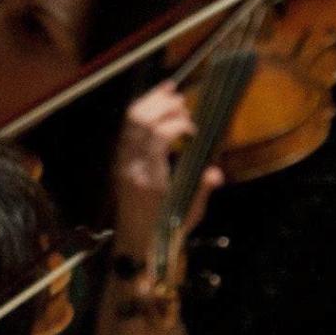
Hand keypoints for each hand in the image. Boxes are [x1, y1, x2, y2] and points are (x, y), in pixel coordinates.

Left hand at [110, 82, 214, 246]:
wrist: (136, 241)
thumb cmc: (166, 228)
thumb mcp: (189, 212)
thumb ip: (200, 189)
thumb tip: (215, 171)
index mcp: (149, 178)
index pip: (157, 138)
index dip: (176, 124)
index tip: (193, 129)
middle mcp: (132, 165)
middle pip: (140, 123)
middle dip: (162, 106)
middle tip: (182, 103)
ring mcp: (123, 161)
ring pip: (130, 122)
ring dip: (150, 103)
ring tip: (171, 92)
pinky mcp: (120, 160)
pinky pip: (127, 129)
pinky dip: (142, 112)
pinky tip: (157, 103)